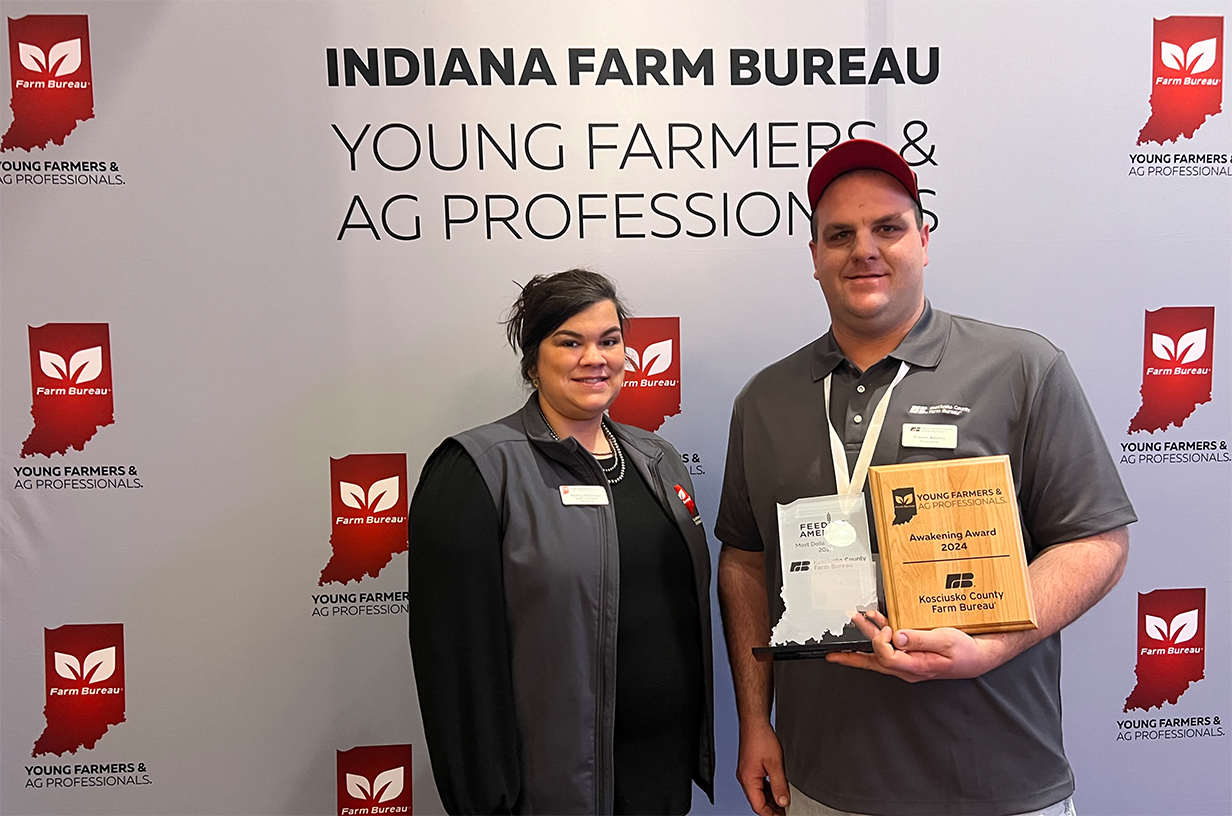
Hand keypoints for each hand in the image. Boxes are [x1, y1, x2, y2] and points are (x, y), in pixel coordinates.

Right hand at [735, 719, 789, 815]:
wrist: (754, 722)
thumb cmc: (760, 738)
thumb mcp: (775, 764)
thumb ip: (779, 785)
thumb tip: (783, 801)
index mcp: (748, 780)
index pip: (759, 806)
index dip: (772, 815)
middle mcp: (745, 778)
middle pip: (758, 801)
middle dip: (772, 808)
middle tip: (786, 811)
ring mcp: (747, 772)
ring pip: (759, 793)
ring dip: (771, 799)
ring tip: (784, 802)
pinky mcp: (750, 767)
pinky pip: (759, 784)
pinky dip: (768, 789)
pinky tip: (777, 788)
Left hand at [824, 610, 1005, 681]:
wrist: (982, 655)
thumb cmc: (968, 652)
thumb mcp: (946, 642)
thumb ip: (921, 639)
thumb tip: (898, 636)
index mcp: (915, 667)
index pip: (886, 658)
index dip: (879, 641)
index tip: (884, 626)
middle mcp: (909, 668)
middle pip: (874, 662)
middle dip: (853, 655)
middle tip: (833, 651)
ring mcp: (910, 662)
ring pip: (881, 654)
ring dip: (866, 639)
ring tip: (854, 622)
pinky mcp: (913, 654)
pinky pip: (892, 647)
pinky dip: (881, 635)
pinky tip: (877, 621)